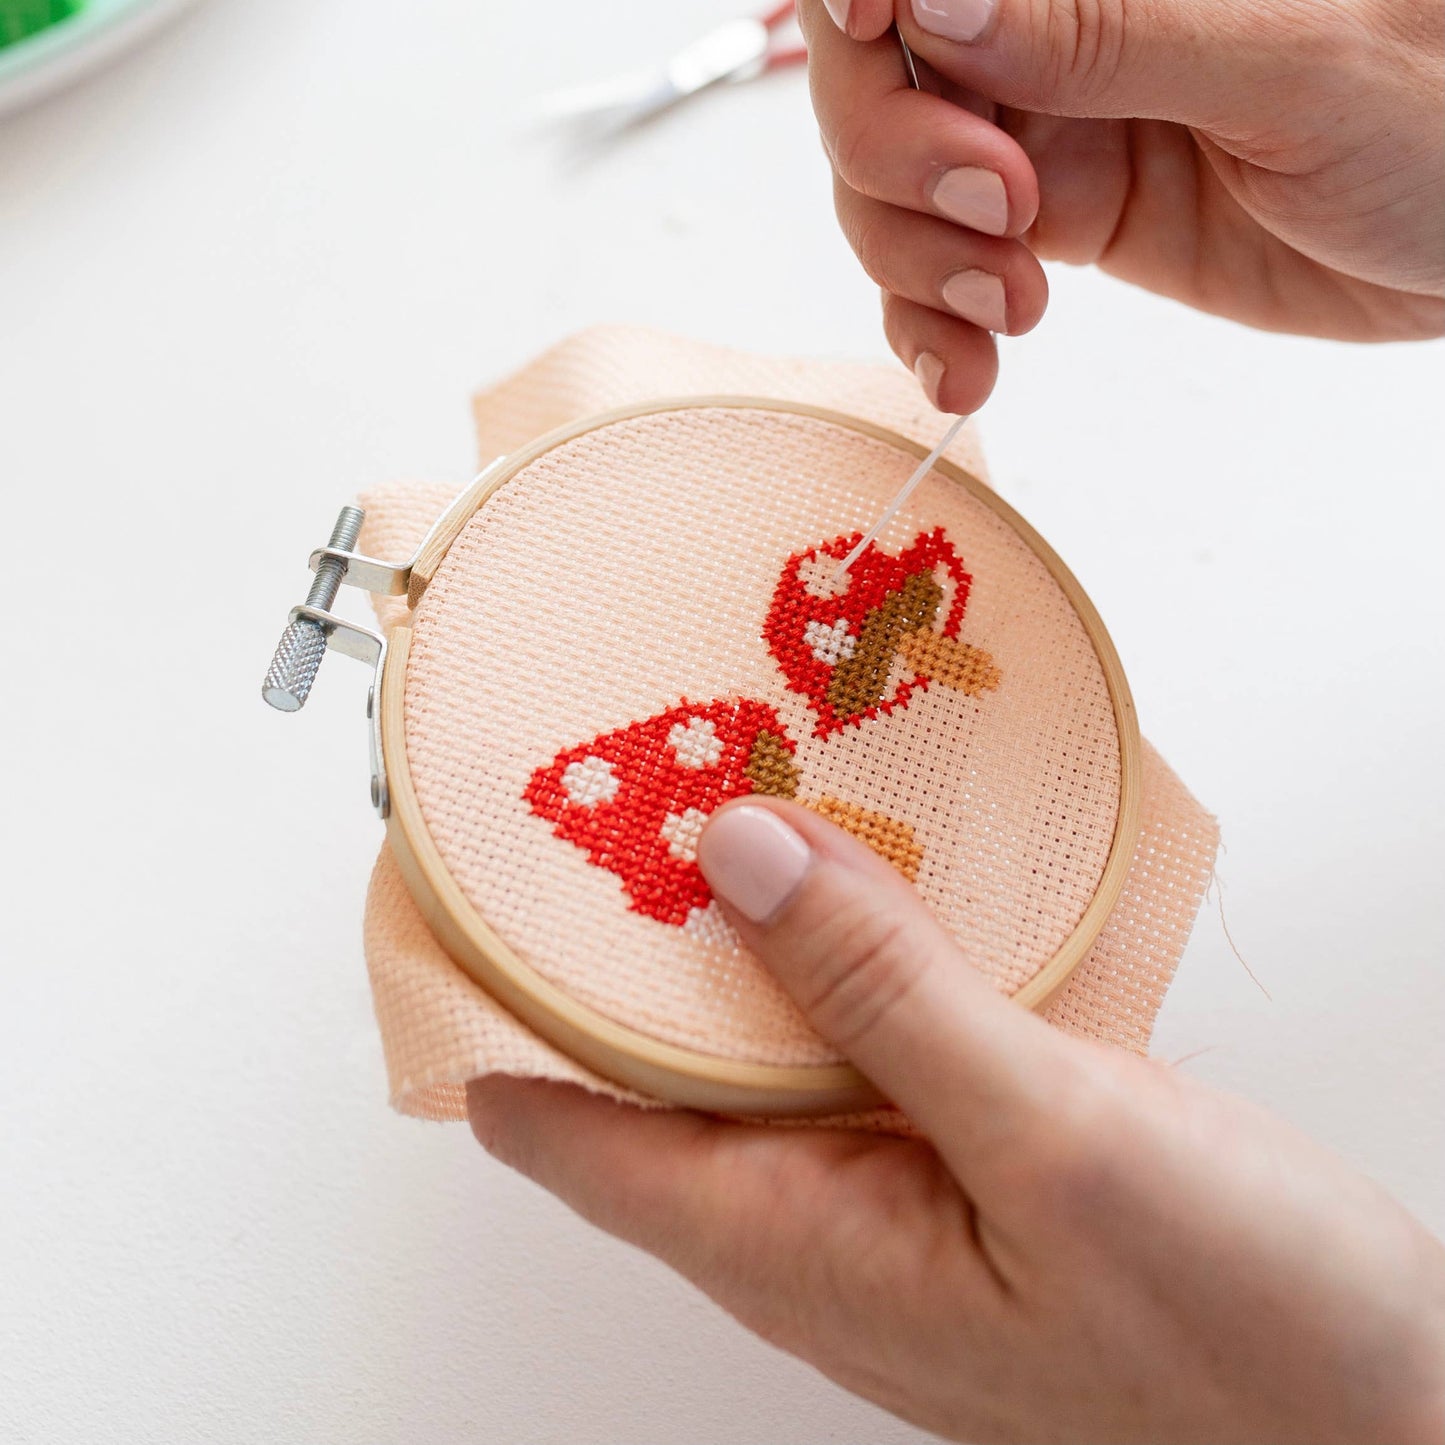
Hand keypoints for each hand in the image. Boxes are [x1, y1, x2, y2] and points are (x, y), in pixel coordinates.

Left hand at [468, 799, 1444, 1442]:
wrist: (1397, 1415)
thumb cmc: (1245, 1343)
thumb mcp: (1055, 1140)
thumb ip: (883, 995)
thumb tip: (733, 859)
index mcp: (786, 1238)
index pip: (551, 1122)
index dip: (480, 1005)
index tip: (447, 885)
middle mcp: (809, 1215)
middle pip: (639, 1065)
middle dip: (604, 935)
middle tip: (595, 789)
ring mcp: (885, 1180)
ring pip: (751, 1035)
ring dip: (731, 924)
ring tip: (718, 792)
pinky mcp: (958, 1145)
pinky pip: (852, 1029)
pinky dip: (839, 943)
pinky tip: (862, 868)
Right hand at [799, 0, 1444, 412]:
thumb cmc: (1437, 115)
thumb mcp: (1291, 64)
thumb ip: (1111, 34)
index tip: (879, 42)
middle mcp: (1056, 26)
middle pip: (877, 73)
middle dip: (899, 154)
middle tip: (998, 213)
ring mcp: (1046, 126)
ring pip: (891, 185)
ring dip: (916, 262)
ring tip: (1008, 311)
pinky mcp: (1054, 221)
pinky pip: (941, 275)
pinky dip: (932, 331)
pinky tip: (970, 371)